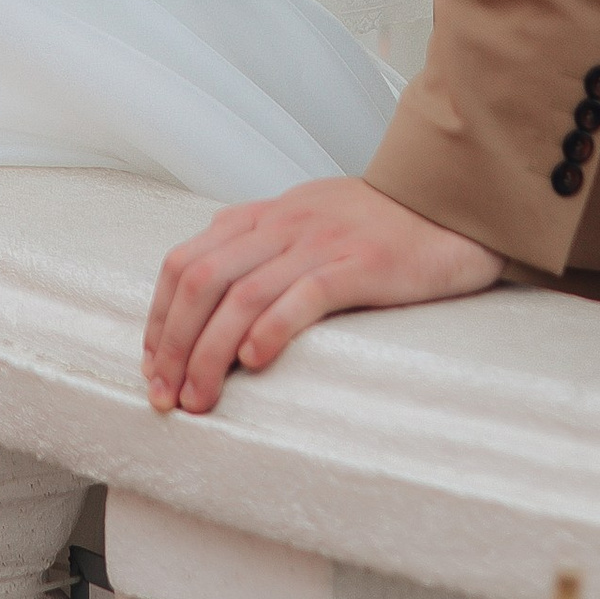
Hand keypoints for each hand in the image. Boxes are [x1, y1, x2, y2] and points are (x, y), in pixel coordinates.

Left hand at [143, 178, 500, 412]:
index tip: (152, 368)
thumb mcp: (303, 218)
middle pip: (201, 282)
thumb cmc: (374, 221)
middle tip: (166, 396)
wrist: (447, 199)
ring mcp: (319, 244)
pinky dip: (272, 328)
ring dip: (210, 352)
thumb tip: (209, 270)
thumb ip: (257, 240)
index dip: (158, 319)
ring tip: (200, 398)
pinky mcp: (361, 265)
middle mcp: (280, 226)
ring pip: (241, 295)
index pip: (184, 263)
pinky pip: (305, 294)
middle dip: (173, 343)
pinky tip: (256, 362)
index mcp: (260, 218)